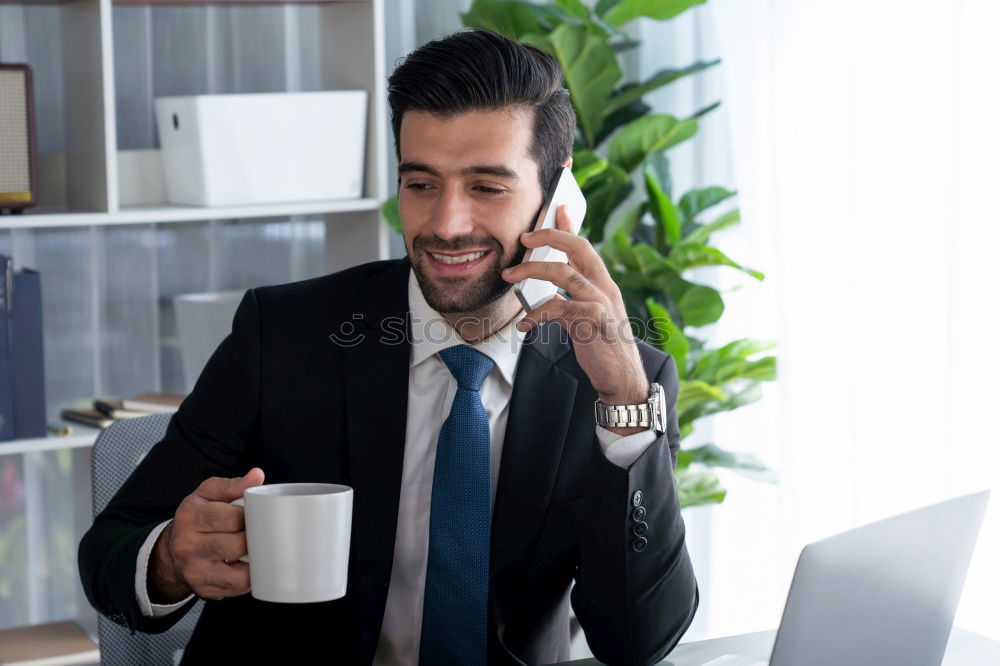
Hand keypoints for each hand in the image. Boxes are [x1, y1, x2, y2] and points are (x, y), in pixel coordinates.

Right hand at [149, 468, 264, 602]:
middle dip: (253, 539)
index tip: (254, 516)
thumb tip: (257, 476)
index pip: (232, 518)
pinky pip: (236, 588)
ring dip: (254, 561)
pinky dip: (248, 578)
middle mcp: (187, 545)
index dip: (250, 518)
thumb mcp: (208, 494)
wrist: (173, 549)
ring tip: (255, 550)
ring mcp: (193, 570)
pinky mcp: (203, 589)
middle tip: (258, 534)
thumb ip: (233, 484)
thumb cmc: (198, 517)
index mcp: (189, 516)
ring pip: (239, 572)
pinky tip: (247, 566)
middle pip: (237, 545)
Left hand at [501, 205, 648, 423]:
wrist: (623, 379)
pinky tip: (524, 325)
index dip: (570, 226)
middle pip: (578, 248)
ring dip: (533, 270)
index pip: (585, 247)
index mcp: (603, 284)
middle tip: (524, 238)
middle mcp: (605, 288)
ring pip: (564, 273)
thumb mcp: (587, 320)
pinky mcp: (594, 322)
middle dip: (550, 236)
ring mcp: (601, 303)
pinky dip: (537, 314)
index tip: (557, 209)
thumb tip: (549, 297)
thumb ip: (570, 303)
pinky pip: (560, 307)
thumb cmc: (604, 349)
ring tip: (510, 276)